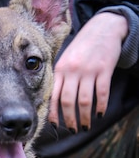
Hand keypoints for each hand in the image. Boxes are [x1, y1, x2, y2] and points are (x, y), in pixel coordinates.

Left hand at [49, 12, 128, 130]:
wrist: (103, 27)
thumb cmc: (82, 48)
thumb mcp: (66, 60)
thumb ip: (60, 78)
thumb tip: (55, 103)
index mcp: (60, 69)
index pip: (53, 96)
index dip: (53, 114)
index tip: (55, 126)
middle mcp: (72, 70)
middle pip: (67, 101)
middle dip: (70, 119)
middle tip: (73, 130)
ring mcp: (88, 70)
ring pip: (84, 101)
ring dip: (85, 117)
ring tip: (86, 126)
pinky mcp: (104, 69)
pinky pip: (102, 93)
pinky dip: (101, 106)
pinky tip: (100, 114)